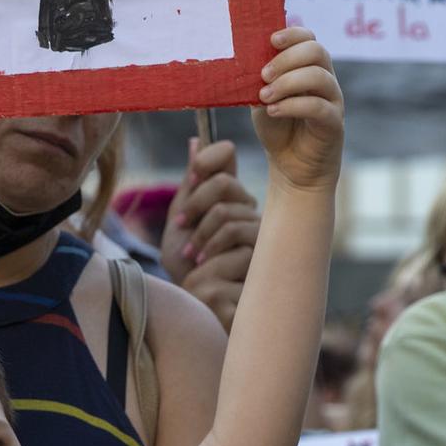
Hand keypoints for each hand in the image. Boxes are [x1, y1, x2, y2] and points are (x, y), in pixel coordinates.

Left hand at [162, 140, 260, 276]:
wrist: (198, 305)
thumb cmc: (187, 267)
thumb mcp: (180, 224)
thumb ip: (189, 187)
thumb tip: (195, 140)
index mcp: (227, 196)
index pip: (227, 154)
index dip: (209, 157)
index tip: (193, 176)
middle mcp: (247, 208)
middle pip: (224, 183)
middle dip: (196, 204)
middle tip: (182, 224)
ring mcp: (259, 229)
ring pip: (227, 211)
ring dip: (200, 234)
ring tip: (190, 255)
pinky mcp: (264, 250)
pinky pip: (235, 232)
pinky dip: (210, 248)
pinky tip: (201, 264)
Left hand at [252, 27, 343, 193]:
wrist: (291, 166)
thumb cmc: (277, 128)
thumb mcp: (262, 100)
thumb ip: (260, 81)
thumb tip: (246, 62)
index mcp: (308, 67)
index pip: (309, 38)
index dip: (292, 34)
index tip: (271, 41)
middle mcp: (325, 79)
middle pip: (316, 51)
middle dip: (286, 59)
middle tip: (263, 75)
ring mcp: (333, 100)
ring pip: (319, 76)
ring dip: (287, 82)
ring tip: (265, 97)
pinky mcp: (334, 122)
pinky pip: (319, 106)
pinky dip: (292, 105)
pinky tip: (273, 111)